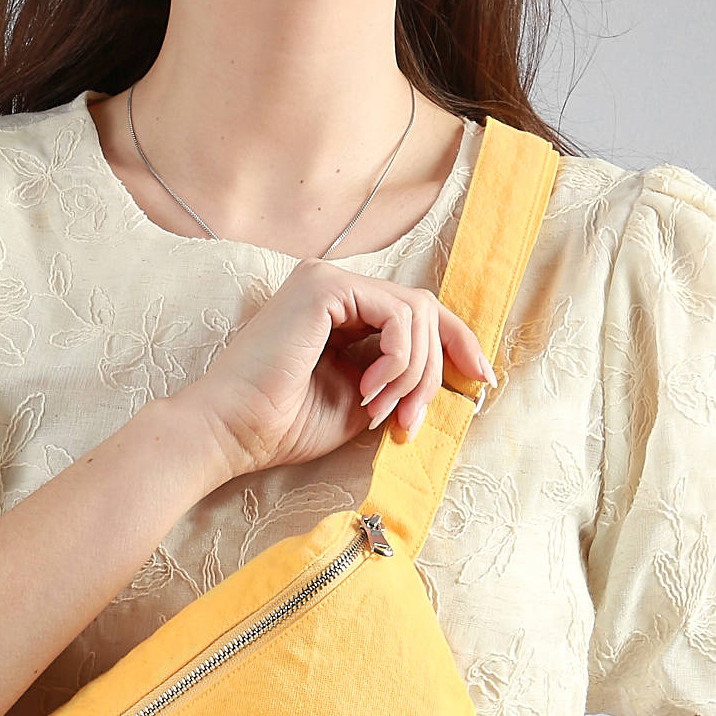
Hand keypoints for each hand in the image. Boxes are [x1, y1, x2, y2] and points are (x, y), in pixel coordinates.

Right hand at [184, 257, 495, 478]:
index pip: (416, 314)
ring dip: (413, 375)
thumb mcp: (361, 403)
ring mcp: (329, 281)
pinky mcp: (325, 288)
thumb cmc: (282, 426)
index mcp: (340, 311)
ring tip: (380, 412)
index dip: (457, 343)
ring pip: (417, 314)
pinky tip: (369, 391)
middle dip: (433, 373)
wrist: (232, 434)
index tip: (483, 381)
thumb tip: (447, 374)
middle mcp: (335, 287)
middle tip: (408, 423)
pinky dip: (398, 360)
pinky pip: (397, 315)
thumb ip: (398, 380)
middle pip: (424, 312)